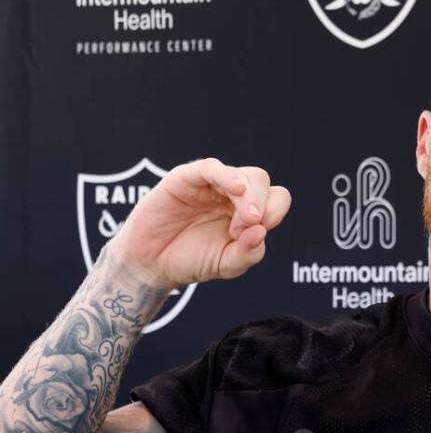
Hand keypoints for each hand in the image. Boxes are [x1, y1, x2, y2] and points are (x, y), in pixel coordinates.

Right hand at [109, 157, 291, 288]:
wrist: (152, 264)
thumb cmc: (191, 260)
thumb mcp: (227, 265)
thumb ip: (249, 253)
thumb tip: (262, 231)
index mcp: (247, 211)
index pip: (276, 198)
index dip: (274, 213)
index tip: (254, 234)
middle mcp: (231, 194)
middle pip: (262, 181)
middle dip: (260, 205)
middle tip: (240, 230)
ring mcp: (210, 184)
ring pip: (243, 175)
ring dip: (249, 197)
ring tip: (240, 222)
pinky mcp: (185, 178)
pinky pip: (211, 168)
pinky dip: (227, 176)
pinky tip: (237, 189)